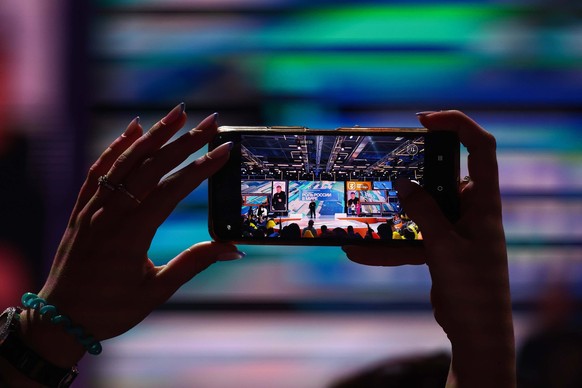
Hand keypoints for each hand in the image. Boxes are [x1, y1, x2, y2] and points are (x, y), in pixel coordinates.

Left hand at [21, 104, 242, 366]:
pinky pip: (98, 171)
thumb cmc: (110, 309)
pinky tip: (132, 130)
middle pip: (151, 166)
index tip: (224, 151)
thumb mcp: (156, 291)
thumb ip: (193, 263)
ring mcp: (93, 208)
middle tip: (210, 121)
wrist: (59, 320)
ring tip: (178, 113)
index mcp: (131, 234)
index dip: (201, 168)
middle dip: (184, 140)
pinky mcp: (82, 209)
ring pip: (125, 161)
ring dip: (153, 134)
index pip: (172, 190)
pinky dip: (116, 148)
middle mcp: (110, 213)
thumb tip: (232, 248)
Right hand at [342, 111, 514, 386]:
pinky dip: (386, 244)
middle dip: (410, 171)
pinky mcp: (439, 246)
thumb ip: (425, 213)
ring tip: (359, 213)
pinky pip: (409, 236)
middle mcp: (470, 209)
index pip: (480, 149)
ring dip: (391, 214)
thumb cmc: (472, 288)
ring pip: (419, 209)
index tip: (424, 120)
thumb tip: (404, 184)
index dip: (458, 125)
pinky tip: (358, 250)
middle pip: (441, 175)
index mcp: (484, 202)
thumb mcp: (446, 247)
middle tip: (381, 163)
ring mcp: (454, 228)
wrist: (476, 330)